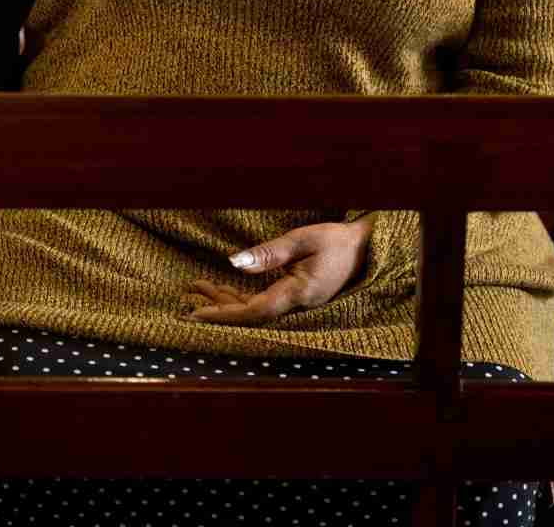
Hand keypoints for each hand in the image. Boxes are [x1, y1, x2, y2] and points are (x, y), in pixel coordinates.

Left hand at [184, 219, 372, 326]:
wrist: (364, 248)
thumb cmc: (335, 240)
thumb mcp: (302, 239)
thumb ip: (270, 253)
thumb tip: (235, 263)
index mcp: (300, 293)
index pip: (254, 312)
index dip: (223, 314)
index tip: (196, 313)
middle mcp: (297, 305)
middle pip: (249, 314)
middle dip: (218, 306)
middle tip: (189, 295)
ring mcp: (296, 304)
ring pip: (254, 309)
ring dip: (226, 299)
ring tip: (199, 285)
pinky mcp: (295, 297)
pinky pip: (263, 302)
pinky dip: (241, 296)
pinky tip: (223, 288)